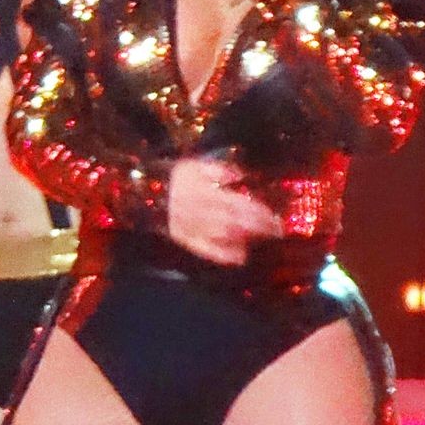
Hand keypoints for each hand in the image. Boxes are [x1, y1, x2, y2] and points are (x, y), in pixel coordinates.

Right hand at [167, 157, 281, 266]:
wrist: (148, 193)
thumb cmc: (175, 178)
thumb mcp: (196, 165)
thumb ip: (219, 170)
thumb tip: (240, 175)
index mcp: (208, 194)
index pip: (239, 204)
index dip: (259, 212)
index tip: (275, 216)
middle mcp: (204, 213)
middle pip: (237, 221)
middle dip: (259, 226)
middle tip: (277, 230)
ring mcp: (196, 229)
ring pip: (225, 236)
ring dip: (247, 239)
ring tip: (264, 240)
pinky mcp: (188, 241)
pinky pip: (208, 250)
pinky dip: (225, 255)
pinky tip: (240, 258)